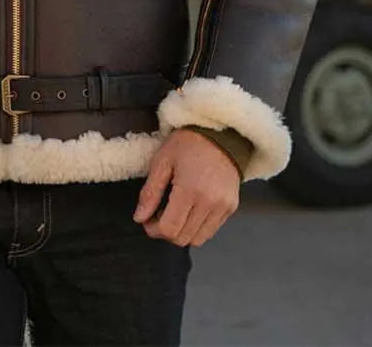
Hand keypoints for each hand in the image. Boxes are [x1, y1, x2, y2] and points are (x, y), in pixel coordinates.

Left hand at [133, 129, 239, 247]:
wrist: (220, 133)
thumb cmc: (188, 143)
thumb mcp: (162, 161)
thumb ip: (150, 192)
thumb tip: (139, 217)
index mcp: (189, 190)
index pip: (169, 229)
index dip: (153, 229)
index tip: (147, 220)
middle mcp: (209, 202)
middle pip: (182, 238)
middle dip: (165, 232)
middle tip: (157, 216)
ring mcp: (223, 207)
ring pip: (198, 239)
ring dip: (182, 232)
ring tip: (174, 214)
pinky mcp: (231, 207)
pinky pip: (211, 230)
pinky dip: (197, 227)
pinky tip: (190, 210)